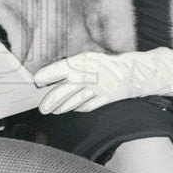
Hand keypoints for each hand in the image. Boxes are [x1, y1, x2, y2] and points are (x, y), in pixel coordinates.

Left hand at [33, 47, 172, 114]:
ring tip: (54, 111)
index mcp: (85, 61)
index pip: (62, 68)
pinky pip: (90, 105)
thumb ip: (71, 69)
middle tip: (42, 108)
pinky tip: (73, 109)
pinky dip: (80, 108)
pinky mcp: (109, 97)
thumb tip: (49, 78)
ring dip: (63, 107)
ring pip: (77, 100)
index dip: (48, 75)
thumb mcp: (89, 61)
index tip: (37, 81)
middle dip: (52, 100)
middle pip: (67, 89)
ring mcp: (101, 86)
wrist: (136, 71)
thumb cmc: (107, 65)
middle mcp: (92, 73)